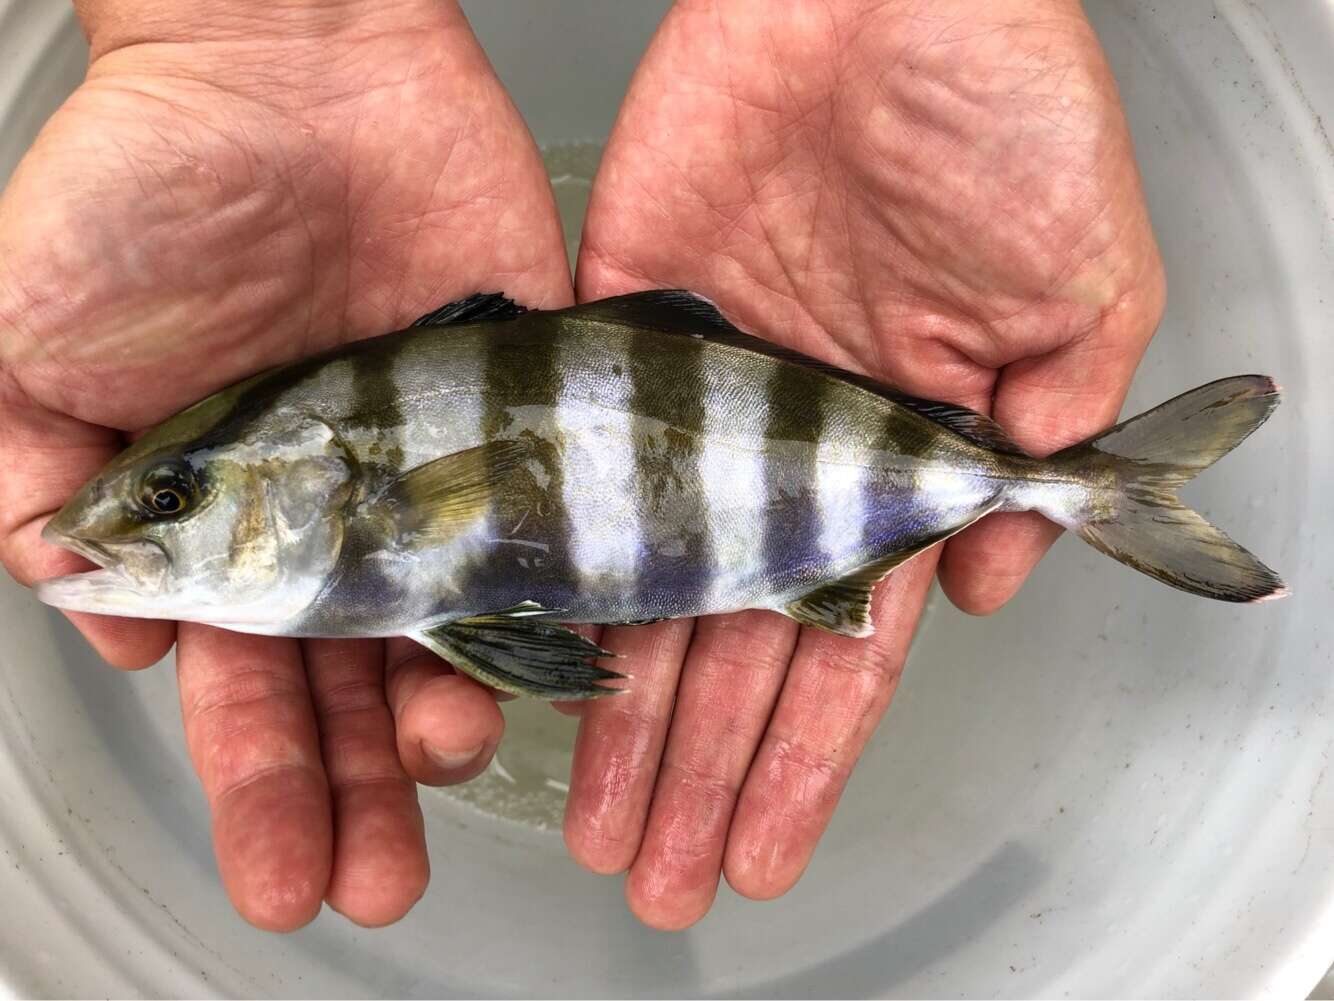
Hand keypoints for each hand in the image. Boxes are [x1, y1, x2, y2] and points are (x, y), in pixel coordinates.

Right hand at [0, 0, 569, 928]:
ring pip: (458, 618)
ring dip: (456, 701)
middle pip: (358, 680)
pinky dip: (561, 585)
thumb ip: (32, 469)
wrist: (289, 59)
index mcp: (229, 520)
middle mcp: (339, 510)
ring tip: (452, 759)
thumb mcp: (27, 333)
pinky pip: (551, 513)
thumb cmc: (143, 182)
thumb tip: (84, 602)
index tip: (280, 875)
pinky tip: (568, 656)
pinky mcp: (517, 404)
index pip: (249, 685)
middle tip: (381, 876)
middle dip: (361, 786)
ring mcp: (437, 464)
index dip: (261, 783)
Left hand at [567, 0, 1164, 928]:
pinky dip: (554, 559)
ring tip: (600, 816)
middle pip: (732, 643)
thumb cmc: (1002, 113)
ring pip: (646, 586)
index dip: (806, 754)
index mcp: (891, 453)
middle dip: (701, 766)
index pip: (843, 643)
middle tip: (662, 871)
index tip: (767, 845)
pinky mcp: (615, 333)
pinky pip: (575, 465)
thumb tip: (986, 583)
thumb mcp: (1078, 294)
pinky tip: (532, 655)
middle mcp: (786, 446)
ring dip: (623, 710)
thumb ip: (1045, 445)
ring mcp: (695, 400)